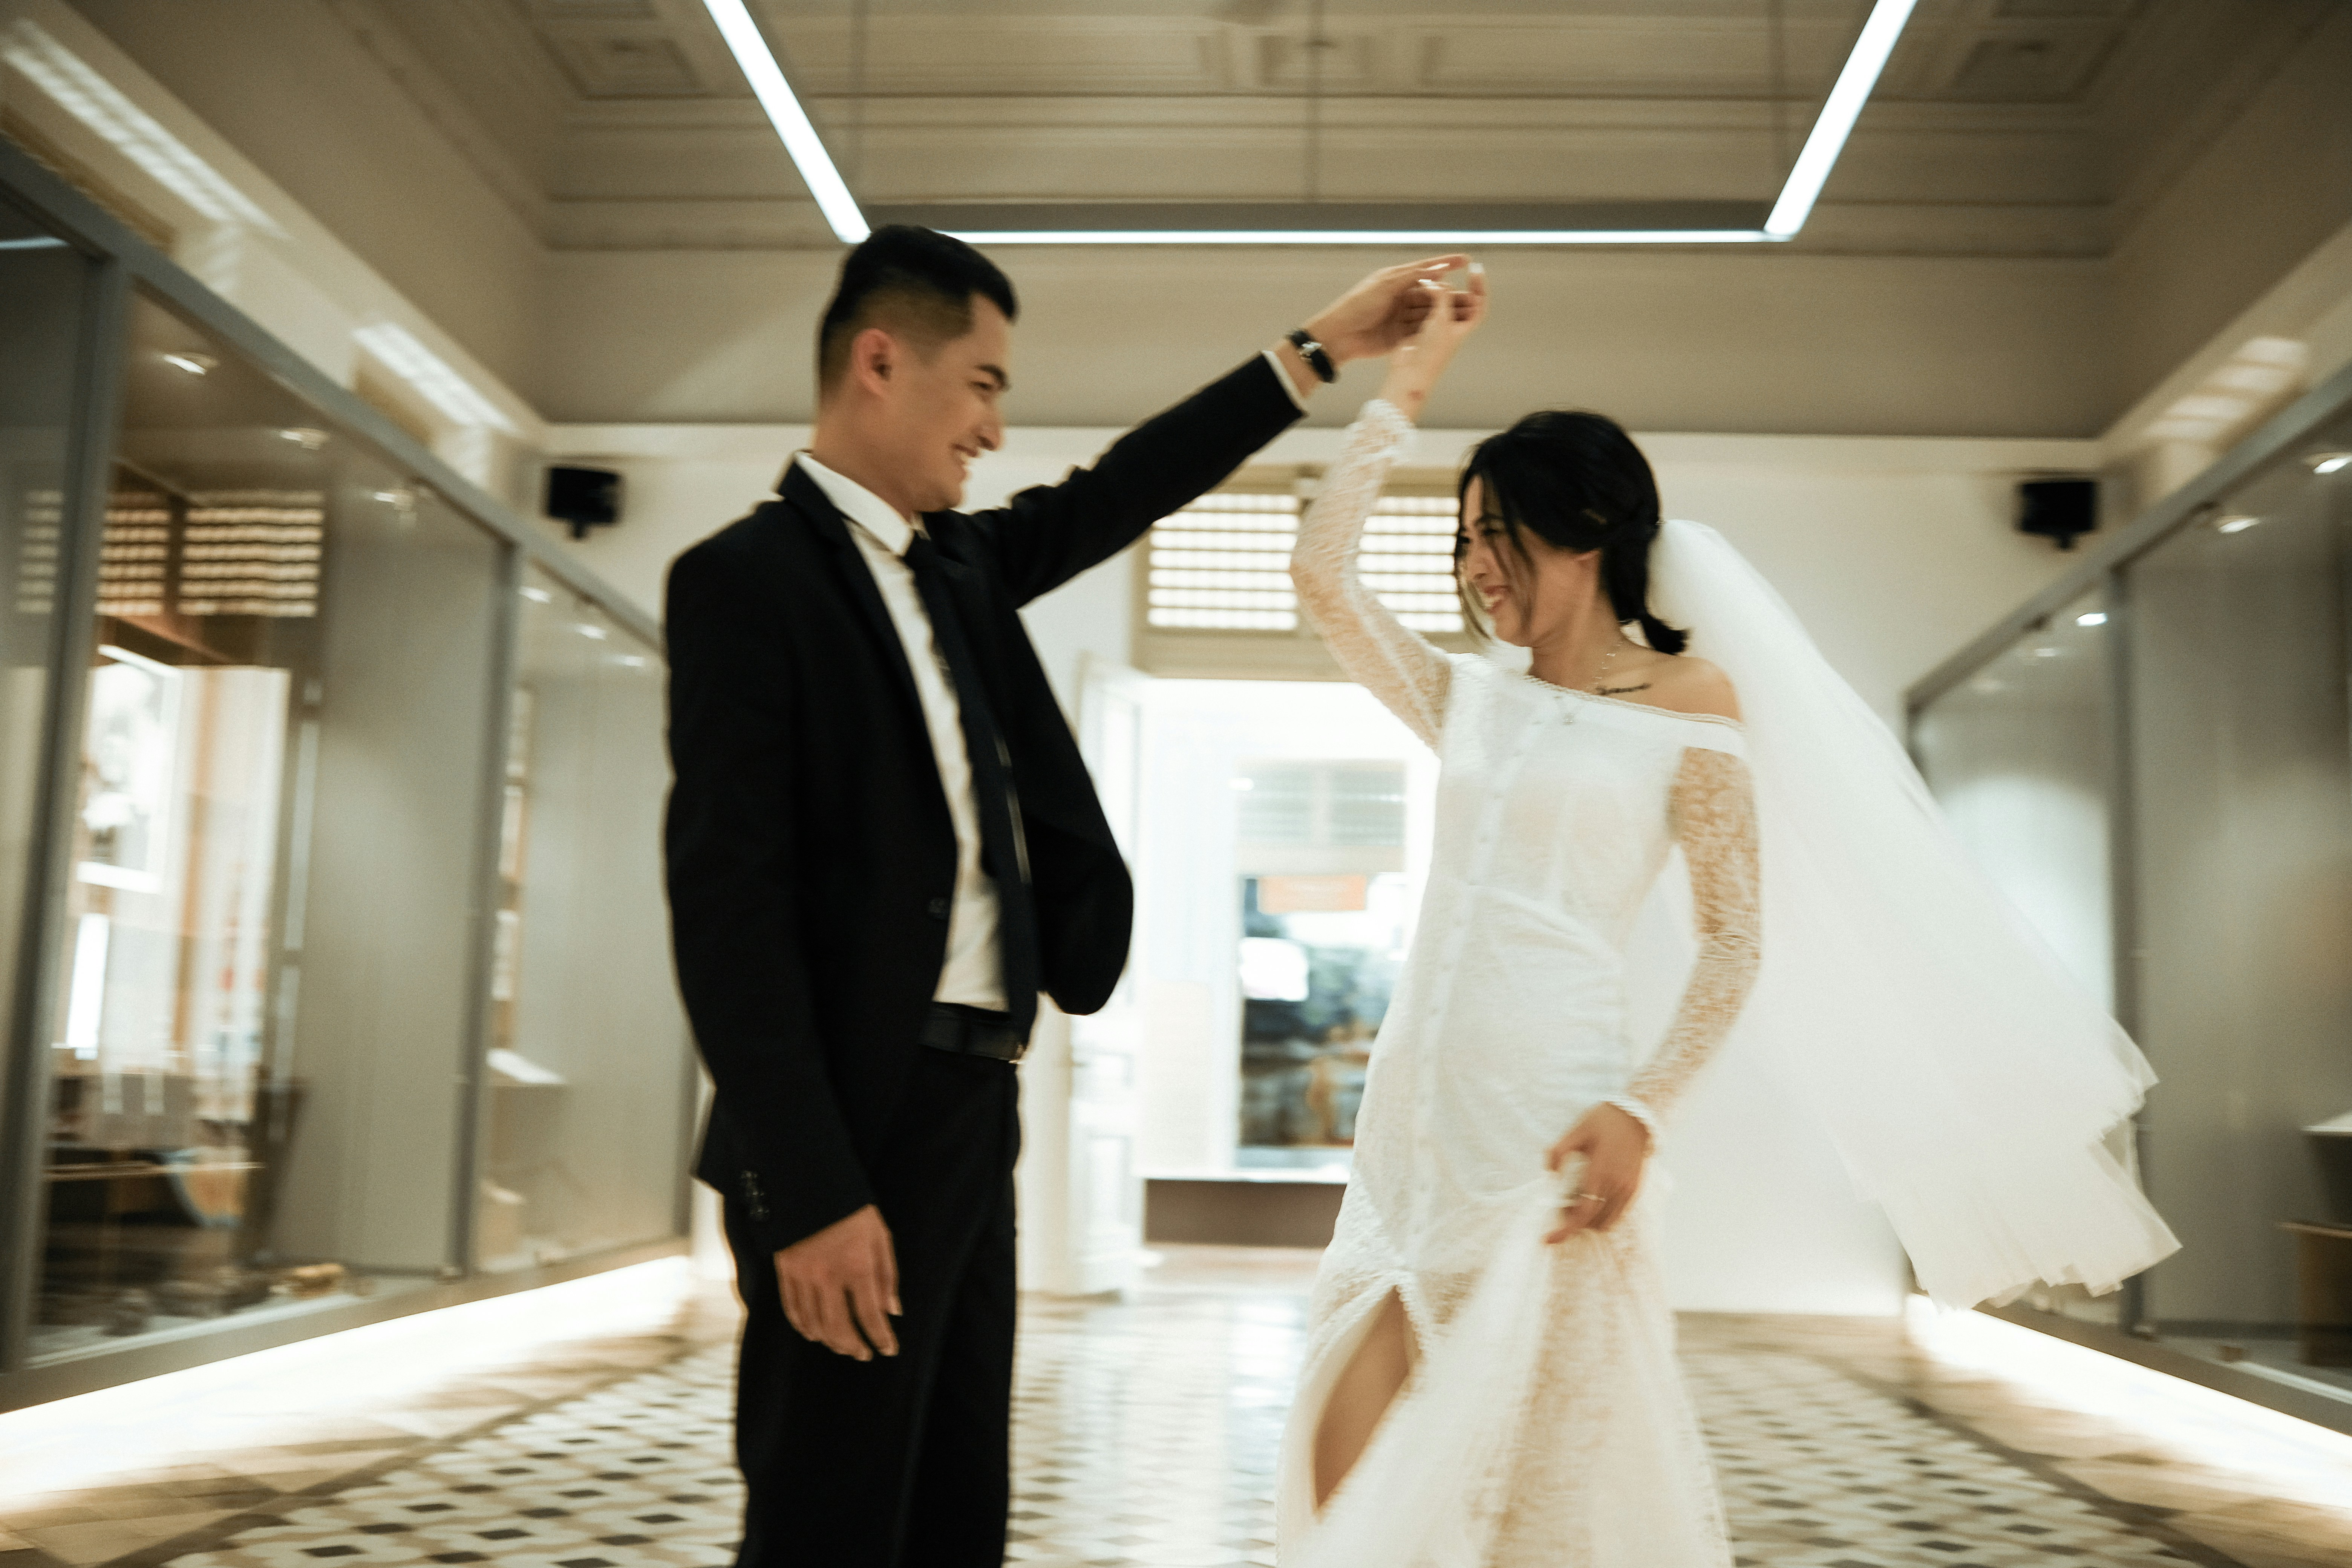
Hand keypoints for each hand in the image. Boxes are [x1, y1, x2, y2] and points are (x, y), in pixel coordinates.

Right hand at [773, 1202, 899, 1359]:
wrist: (810, 1182)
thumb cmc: (852, 1209)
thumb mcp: (880, 1237)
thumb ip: (887, 1276)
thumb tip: (893, 1311)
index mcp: (857, 1266)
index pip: (870, 1316)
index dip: (881, 1338)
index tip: (889, 1350)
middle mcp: (828, 1277)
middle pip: (839, 1328)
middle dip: (853, 1346)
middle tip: (862, 1354)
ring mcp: (803, 1275)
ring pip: (813, 1323)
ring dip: (829, 1340)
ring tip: (842, 1345)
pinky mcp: (785, 1271)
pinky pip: (792, 1309)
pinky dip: (803, 1326)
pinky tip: (813, 1332)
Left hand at [1301, 253, 1471, 364]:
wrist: (1340, 335)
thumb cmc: (1358, 304)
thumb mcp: (1387, 285)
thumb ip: (1414, 276)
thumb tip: (1441, 268)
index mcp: (1397, 279)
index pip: (1427, 268)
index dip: (1446, 263)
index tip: (1466, 259)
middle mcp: (1402, 296)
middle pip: (1432, 294)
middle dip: (1451, 295)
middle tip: (1472, 296)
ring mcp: (1402, 316)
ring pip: (1430, 312)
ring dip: (1447, 312)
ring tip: (1467, 312)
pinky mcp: (1400, 335)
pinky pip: (1421, 330)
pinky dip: (1434, 329)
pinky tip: (1450, 328)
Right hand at [1376, 265, 1487, 419]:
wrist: (1411, 371)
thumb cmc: (1432, 350)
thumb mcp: (1442, 318)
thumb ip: (1442, 296)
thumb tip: (1436, 281)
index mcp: (1464, 326)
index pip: (1478, 302)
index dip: (1479, 285)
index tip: (1475, 268)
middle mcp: (1451, 326)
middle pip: (1458, 299)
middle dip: (1452, 286)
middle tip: (1446, 270)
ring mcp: (1435, 326)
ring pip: (1439, 301)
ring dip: (1435, 290)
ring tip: (1429, 280)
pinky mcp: (1419, 327)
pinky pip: (1424, 307)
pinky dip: (1422, 297)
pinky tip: (1417, 288)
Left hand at [1543, 1101, 1650, 1243]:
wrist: (1635, 1117)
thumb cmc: (1603, 1122)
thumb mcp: (1576, 1130)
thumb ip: (1559, 1151)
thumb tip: (1549, 1172)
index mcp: (1601, 1171)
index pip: (1583, 1212)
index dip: (1565, 1229)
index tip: (1549, 1239)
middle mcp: (1617, 1184)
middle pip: (1593, 1221)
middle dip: (1574, 1222)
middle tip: (1561, 1207)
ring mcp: (1628, 1188)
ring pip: (1607, 1221)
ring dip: (1589, 1219)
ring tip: (1577, 1201)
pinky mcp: (1635, 1188)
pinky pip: (1618, 1213)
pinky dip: (1603, 1214)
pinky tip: (1593, 1197)